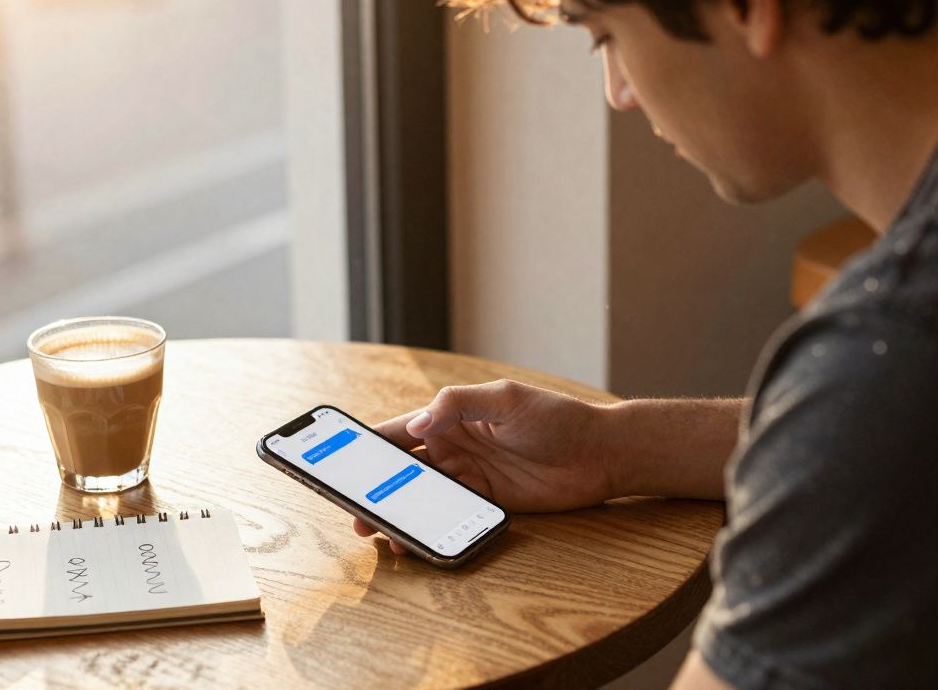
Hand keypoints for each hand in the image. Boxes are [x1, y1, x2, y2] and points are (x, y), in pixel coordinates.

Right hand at [353, 379, 616, 553]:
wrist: (600, 453)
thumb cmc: (555, 417)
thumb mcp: (504, 399)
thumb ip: (457, 405)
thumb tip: (416, 426)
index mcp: (450, 417)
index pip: (398, 431)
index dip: (367, 445)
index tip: (337, 460)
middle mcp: (453, 448)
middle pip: (401, 470)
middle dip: (373, 488)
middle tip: (351, 509)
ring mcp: (468, 478)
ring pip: (419, 497)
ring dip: (396, 513)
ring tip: (375, 531)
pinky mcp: (486, 503)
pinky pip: (448, 516)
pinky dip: (427, 528)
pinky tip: (413, 539)